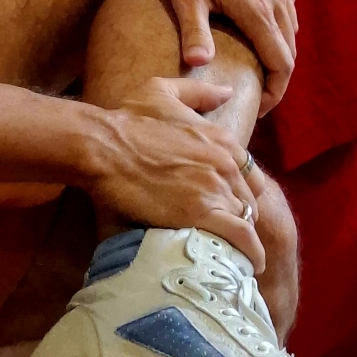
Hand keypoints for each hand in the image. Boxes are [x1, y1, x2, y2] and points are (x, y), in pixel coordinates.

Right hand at [89, 76, 264, 269]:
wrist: (105, 147)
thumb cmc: (128, 119)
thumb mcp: (162, 91)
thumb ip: (198, 91)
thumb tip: (226, 92)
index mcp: (221, 139)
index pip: (251, 174)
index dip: (243, 192)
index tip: (232, 206)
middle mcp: (226, 163)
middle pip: (250, 200)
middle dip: (242, 216)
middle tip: (228, 232)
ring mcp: (215, 189)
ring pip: (246, 220)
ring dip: (242, 237)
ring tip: (233, 253)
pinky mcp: (202, 214)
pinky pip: (241, 238)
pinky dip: (249, 252)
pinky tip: (247, 265)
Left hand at [137, 0, 295, 111]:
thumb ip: (194, 32)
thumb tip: (198, 66)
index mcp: (257, 8)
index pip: (281, 63)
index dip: (274, 91)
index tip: (258, 106)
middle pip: (290, 46)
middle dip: (278, 73)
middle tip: (259, 91)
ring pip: (290, 21)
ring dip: (280, 45)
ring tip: (260, 62)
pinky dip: (281, 17)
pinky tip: (263, 22)